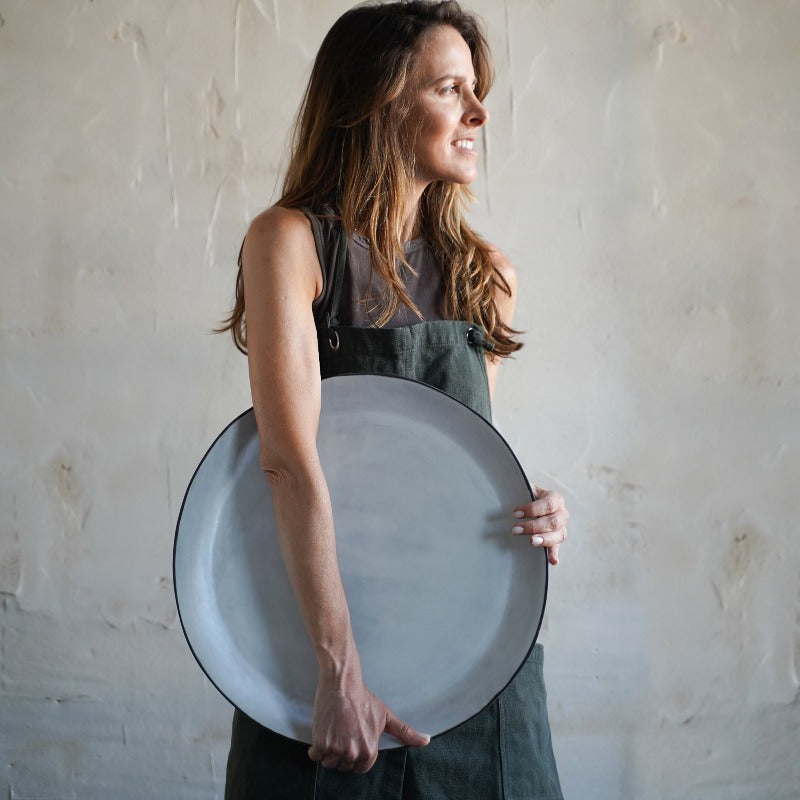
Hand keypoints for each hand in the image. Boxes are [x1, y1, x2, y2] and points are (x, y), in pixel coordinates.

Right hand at [308, 665, 429, 772]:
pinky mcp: (320, 743)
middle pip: (343, 766)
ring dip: (329, 750)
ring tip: (335, 730)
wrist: (342, 684)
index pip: (361, 768)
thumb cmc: (363, 699)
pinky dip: (316, 747)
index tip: (354, 739)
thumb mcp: (386, 716)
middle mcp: (353, 753)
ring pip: (329, 762)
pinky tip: (324, 731)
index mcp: (369, 751)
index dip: (357, 754)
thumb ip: (406, 732)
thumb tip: (427, 741)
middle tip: (344, 732)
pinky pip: (314, 756)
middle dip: (342, 752)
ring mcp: (335, 749)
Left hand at [512, 485, 568, 565]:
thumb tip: (511, 488)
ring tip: (530, 541)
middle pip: (553, 522)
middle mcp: (562, 513)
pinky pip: (557, 547)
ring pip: (558, 535)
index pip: (548, 504)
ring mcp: (561, 528)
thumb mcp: (528, 489)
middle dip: (534, 526)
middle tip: (516, 529)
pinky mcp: (556, 540)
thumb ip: (523, 489)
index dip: (532, 509)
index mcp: (555, 499)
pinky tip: (552, 560)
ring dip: (544, 539)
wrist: (534, 503)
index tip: (515, 513)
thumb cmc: (529, 496)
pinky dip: (554, 554)